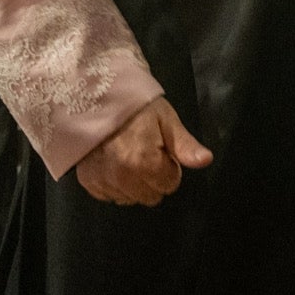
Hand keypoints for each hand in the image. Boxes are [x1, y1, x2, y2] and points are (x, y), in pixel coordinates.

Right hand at [74, 97, 212, 205]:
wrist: (94, 96)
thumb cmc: (134, 106)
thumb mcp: (166, 119)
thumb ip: (185, 145)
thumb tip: (205, 160)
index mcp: (144, 162)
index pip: (170, 185)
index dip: (170, 167)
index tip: (161, 150)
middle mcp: (122, 177)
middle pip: (150, 196)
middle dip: (152, 178)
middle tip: (145, 152)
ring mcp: (102, 181)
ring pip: (130, 198)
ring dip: (133, 183)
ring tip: (127, 155)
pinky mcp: (88, 181)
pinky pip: (109, 195)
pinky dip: (114, 184)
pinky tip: (113, 162)